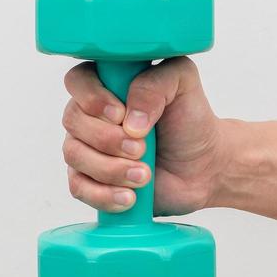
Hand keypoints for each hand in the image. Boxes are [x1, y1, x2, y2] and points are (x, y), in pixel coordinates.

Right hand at [61, 56, 221, 215]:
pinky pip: (78, 187)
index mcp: (109, 84)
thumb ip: (155, 83)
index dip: (92, 98)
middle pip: (72, 120)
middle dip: (108, 139)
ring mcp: (88, 148)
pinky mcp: (92, 180)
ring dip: (110, 169)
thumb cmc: (190, 121)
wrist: (203, 166)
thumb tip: (129, 119)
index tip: (120, 114)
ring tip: (144, 175)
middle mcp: (92, 114)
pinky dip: (104, 194)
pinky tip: (129, 196)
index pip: (78, 80)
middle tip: (141, 148)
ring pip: (74, 155)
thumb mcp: (183, 84)